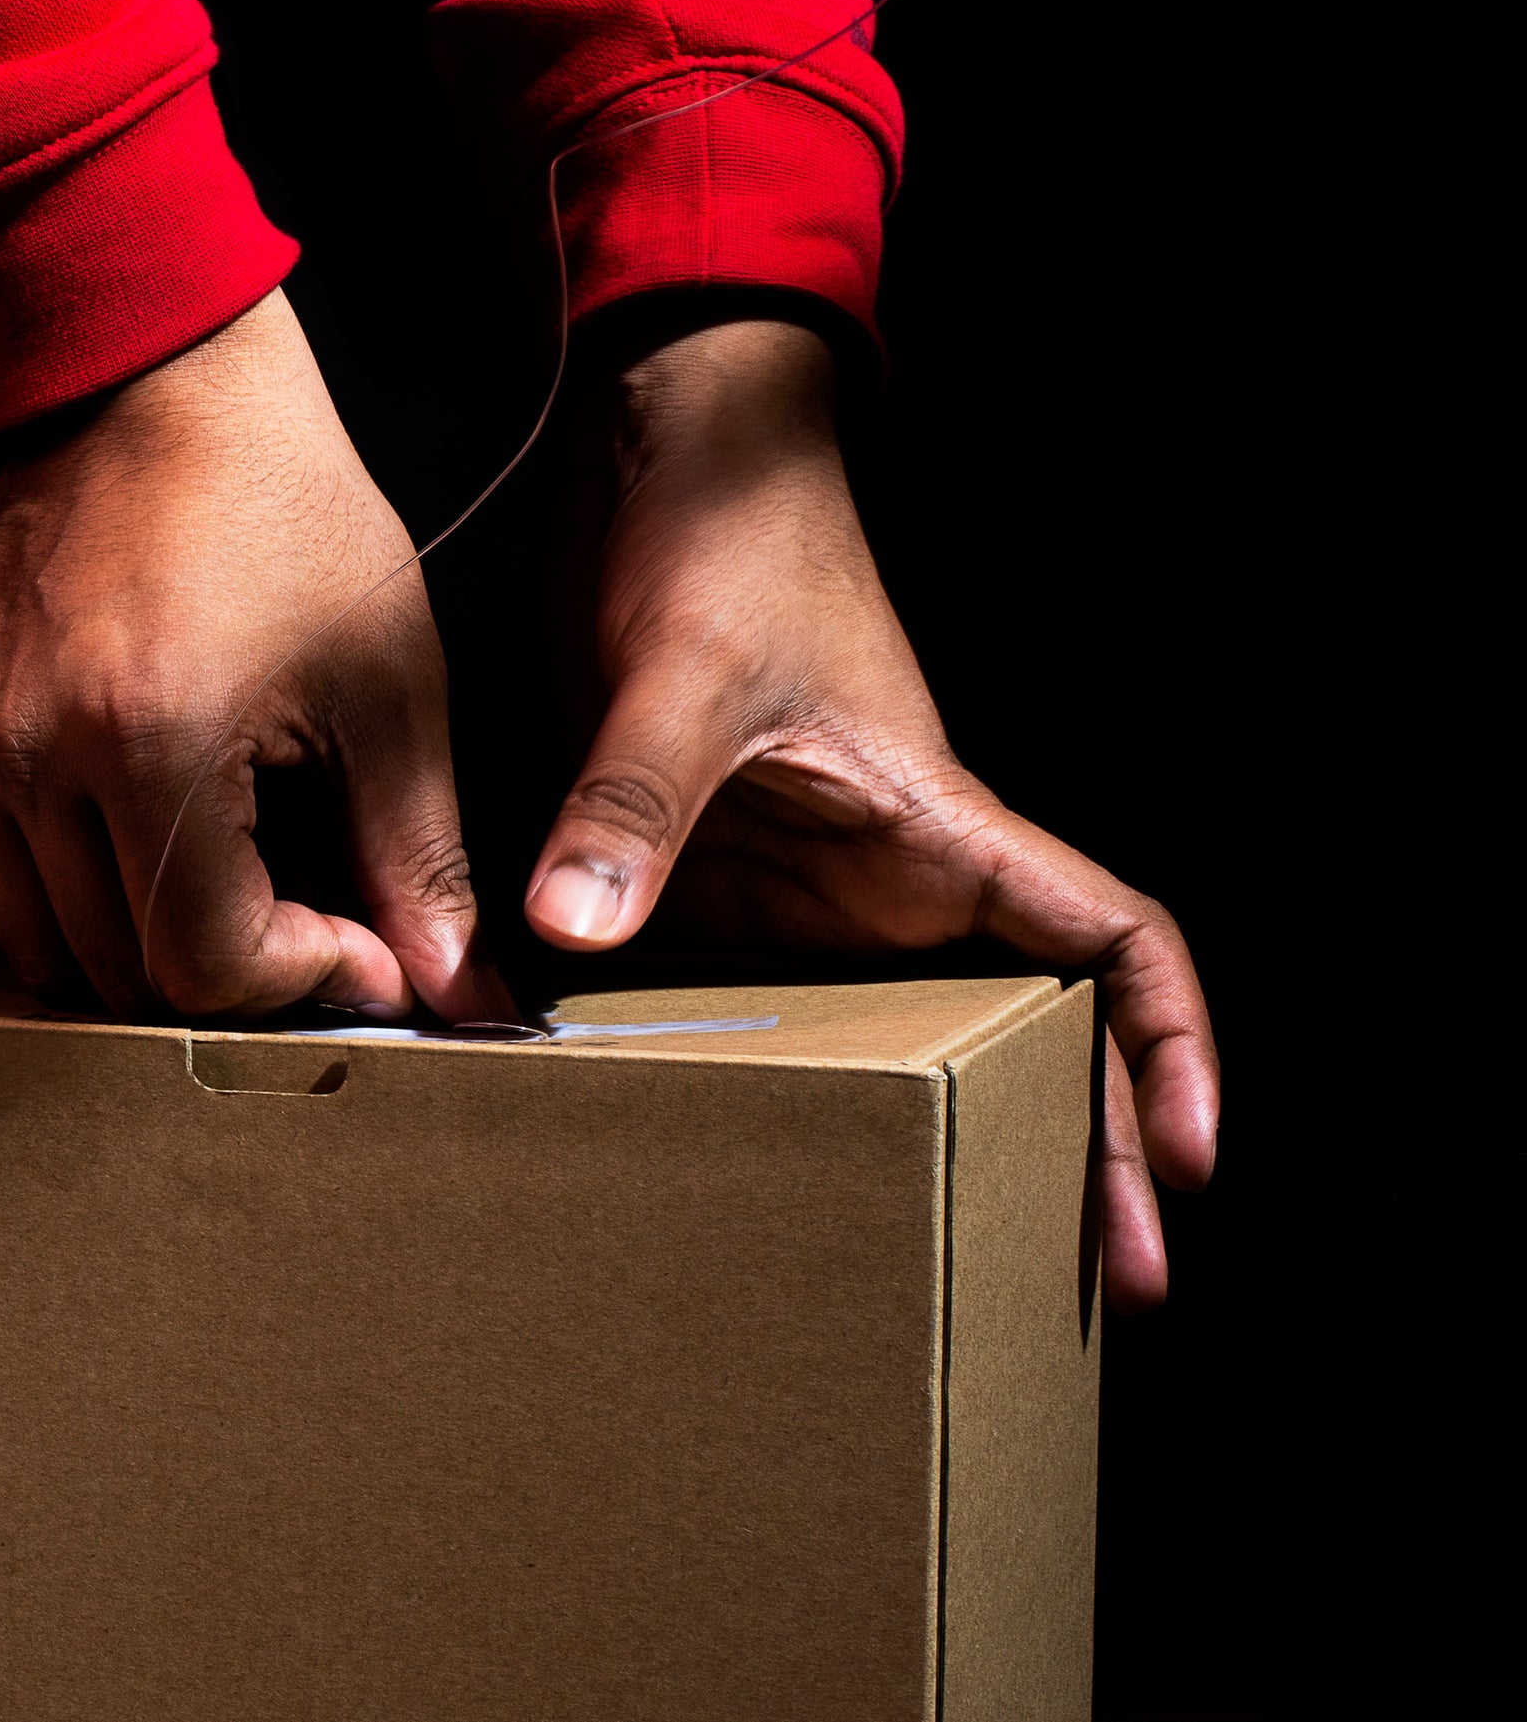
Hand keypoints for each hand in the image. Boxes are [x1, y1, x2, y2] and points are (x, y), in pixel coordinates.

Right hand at [0, 293, 506, 1024]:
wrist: (151, 387)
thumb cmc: (283, 514)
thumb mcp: (387, 683)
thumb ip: (418, 854)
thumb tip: (457, 989)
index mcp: (151, 741)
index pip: (204, 964)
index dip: (301, 980)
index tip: (362, 942)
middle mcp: (32, 755)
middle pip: (122, 971)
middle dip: (234, 970)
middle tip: (314, 919)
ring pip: (44, 945)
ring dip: (146, 948)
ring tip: (234, 886)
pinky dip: (69, 899)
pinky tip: (147, 846)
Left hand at [522, 315, 1219, 1307]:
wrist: (658, 464)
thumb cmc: (723, 544)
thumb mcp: (679, 675)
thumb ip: (634, 801)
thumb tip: (574, 929)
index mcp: (943, 827)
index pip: (1115, 940)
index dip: (1167, 1048)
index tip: (1189, 1163)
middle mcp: (892, 876)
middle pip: (1021, 1031)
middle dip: (1067, 1156)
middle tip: (1091, 1299)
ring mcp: (804, 890)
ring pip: (894, 1039)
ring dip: (915, 1146)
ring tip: (929, 1283)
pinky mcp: (712, 887)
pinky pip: (752, 1008)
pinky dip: (756, 1089)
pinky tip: (722, 1180)